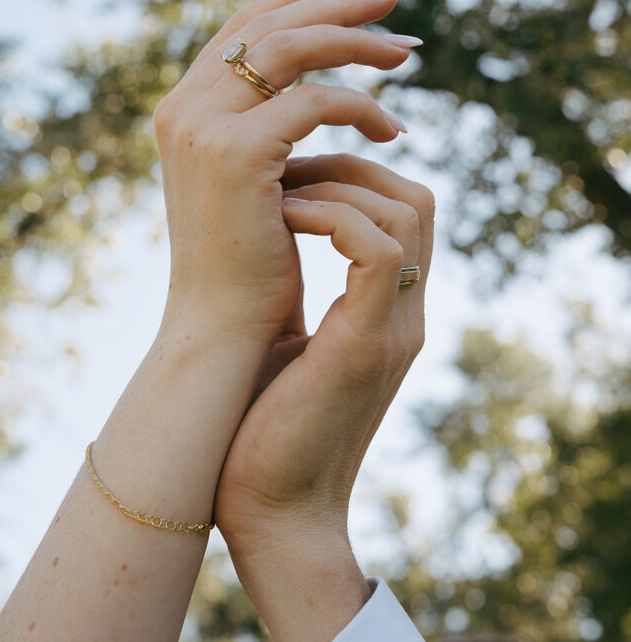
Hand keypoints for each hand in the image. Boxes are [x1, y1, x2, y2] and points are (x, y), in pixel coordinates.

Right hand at [153, 0, 419, 344]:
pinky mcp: (235, 152)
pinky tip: (393, 130)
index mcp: (183, 107)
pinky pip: (315, 103)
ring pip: (292, 49)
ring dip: (356, 42)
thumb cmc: (249, 261)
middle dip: (336, 3)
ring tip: (407, 53)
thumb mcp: (253, 179)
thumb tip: (316, 84)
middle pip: (269, 24)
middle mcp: (183, 106)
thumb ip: (263, 124)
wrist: (223, 326)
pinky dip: (362, 108)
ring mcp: (202, 126)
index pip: (243, 27)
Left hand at [213, 153, 433, 640]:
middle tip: (289, 171)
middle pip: (416, 200)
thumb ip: (312, 302)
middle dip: (353, 166)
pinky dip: (331, 218)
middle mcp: (404, 316)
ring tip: (279, 198)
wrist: (274, 517)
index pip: (406, 213)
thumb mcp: (298, 349)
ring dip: (337, 187)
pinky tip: (281, 221)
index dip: (357, 177)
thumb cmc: (268, 431)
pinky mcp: (366, 346)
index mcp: (390, 313)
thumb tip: (274, 246)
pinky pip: (376, 250)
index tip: (294, 174)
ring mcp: (393, 330)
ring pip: (405, 212)